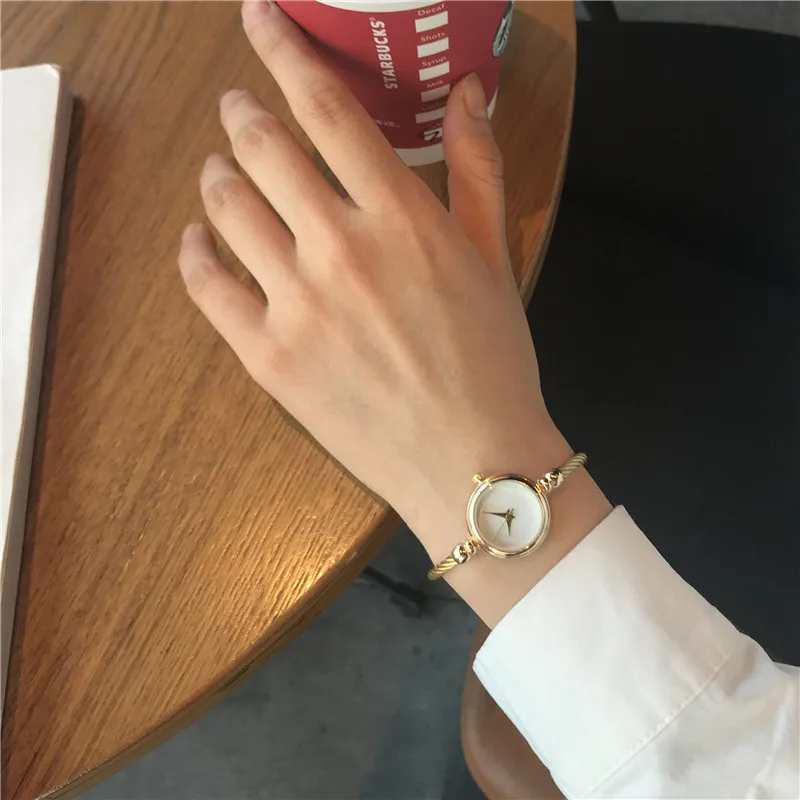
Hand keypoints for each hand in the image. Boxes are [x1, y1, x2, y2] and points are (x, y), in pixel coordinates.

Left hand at [178, 0, 565, 550]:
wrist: (472, 460)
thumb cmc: (492, 361)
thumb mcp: (495, 258)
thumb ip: (477, 166)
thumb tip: (470, 91)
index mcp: (401, 217)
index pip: (325, 108)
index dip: (284, 52)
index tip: (258, 22)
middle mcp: (340, 249)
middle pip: (262, 147)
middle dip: (242, 113)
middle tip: (239, 110)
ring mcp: (297, 305)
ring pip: (227, 206)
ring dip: (217, 174)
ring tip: (222, 173)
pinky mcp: (268, 356)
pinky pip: (207, 285)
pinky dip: (195, 250)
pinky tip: (200, 240)